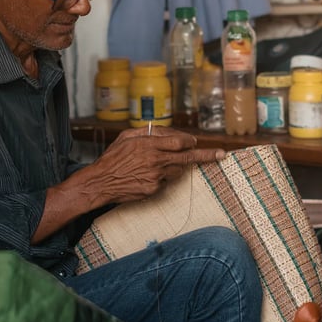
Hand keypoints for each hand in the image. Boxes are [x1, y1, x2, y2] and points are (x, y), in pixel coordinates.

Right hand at [90, 126, 225, 202]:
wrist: (100, 182)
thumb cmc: (112, 158)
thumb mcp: (127, 136)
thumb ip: (149, 132)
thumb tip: (170, 133)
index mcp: (149, 145)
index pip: (180, 142)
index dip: (191, 142)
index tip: (197, 142)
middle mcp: (155, 160)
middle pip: (187, 157)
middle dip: (205, 155)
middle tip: (221, 154)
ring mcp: (155, 177)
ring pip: (178, 170)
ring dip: (176, 166)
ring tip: (157, 165)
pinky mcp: (153, 190)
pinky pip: (166, 182)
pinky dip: (162, 177)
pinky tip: (146, 176)